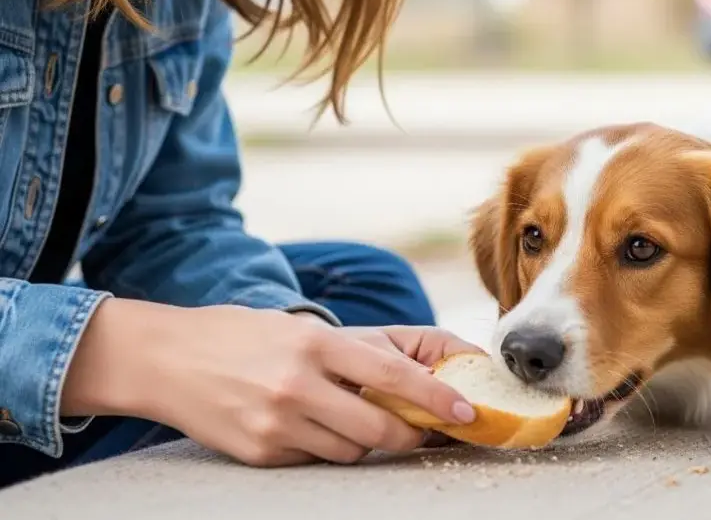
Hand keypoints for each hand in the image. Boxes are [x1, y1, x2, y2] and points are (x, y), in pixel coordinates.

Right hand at [63, 299, 481, 466]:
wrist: (164, 358)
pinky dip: (322, 449)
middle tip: (415, 430)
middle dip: (407, 436)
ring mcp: (276, 423)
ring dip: (361, 442)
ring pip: (350, 452)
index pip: (394, 378)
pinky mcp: (259, 453)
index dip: (437, 399)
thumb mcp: (300, 328)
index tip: (466, 413)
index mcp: (316, 343)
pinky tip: (305, 426)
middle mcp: (298, 385)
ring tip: (341, 416)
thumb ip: (354, 353)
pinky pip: (314, 461)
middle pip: (379, 430)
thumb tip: (411, 378)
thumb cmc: (242, 336)